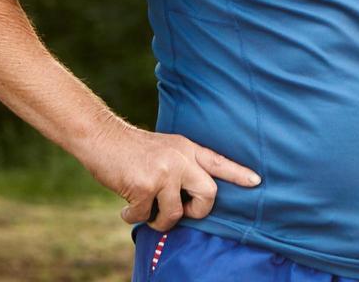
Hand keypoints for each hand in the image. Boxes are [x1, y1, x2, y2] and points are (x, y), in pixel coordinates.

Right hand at [83, 122, 260, 231]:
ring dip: (159, 221)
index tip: (256, 181)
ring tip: (146, 213)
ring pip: (175, 213)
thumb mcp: (167, 149)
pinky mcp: (145, 185)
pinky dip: (132, 217)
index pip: (219, 162)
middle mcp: (181, 160)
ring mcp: (165, 172)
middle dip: (198, 212)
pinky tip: (125, 208)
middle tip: (182, 213)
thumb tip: (190, 197)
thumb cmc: (132, 149)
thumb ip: (183, 165)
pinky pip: (145, 216)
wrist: (102, 137)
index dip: (238, 174)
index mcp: (188, 149)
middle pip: (209, 194)